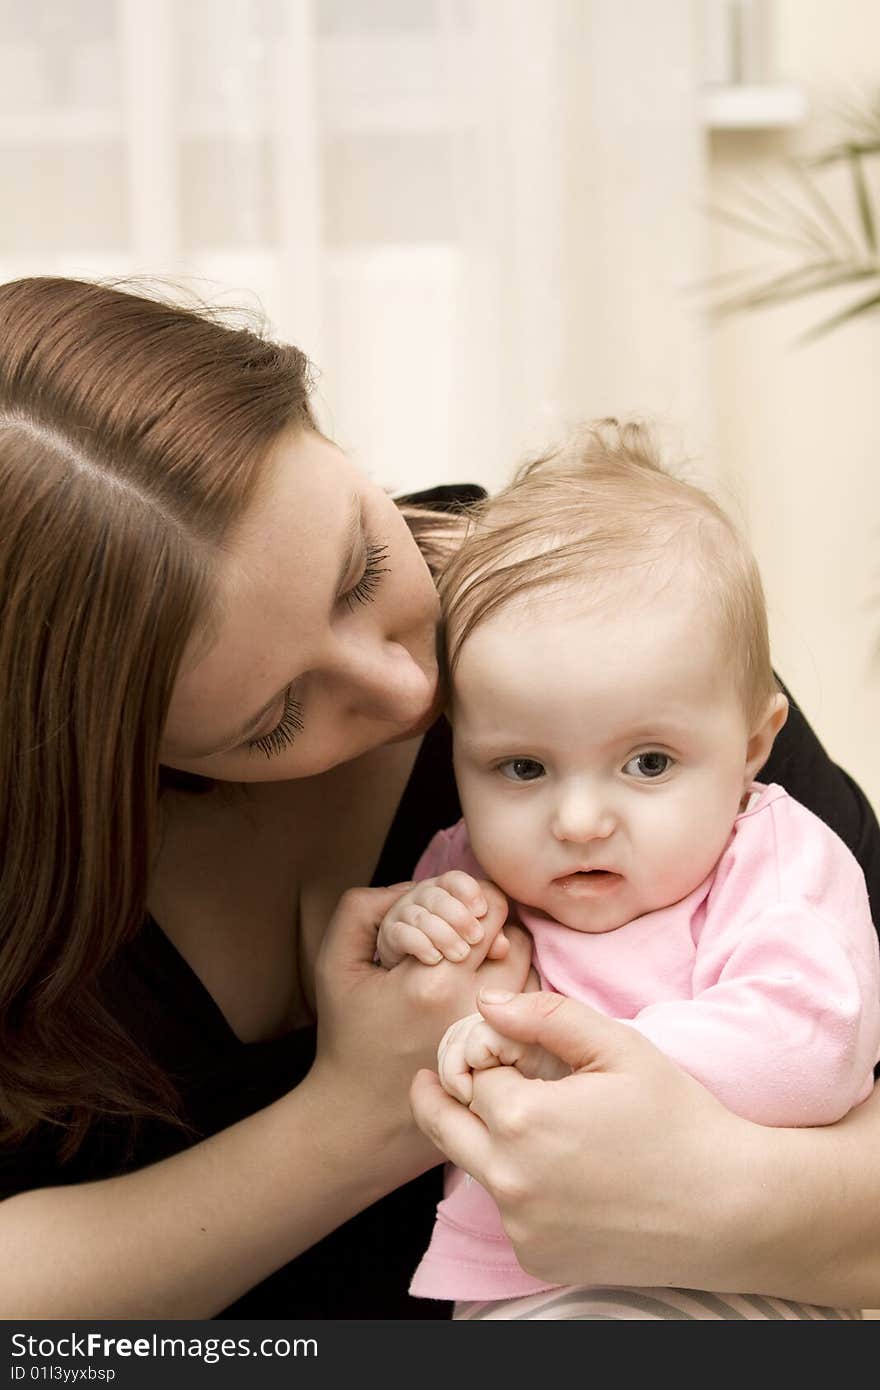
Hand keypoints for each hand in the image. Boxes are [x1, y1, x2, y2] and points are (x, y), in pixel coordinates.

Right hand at [311, 886, 533, 1176]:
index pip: (489, 909)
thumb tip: (416, 886)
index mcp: (432, 980)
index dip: (477, 899)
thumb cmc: (348, 1035)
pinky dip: (518, 997)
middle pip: (517, 937)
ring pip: (530, 973)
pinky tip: (486, 1001)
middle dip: (495, 929)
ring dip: (509, 961)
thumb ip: (366, 908)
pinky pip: (533, 1012)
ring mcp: (496, 1038)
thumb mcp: (337, 963)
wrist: (359, 1117)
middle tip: (469, 936)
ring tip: (474, 968)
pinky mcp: (508, 1062)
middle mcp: (473, 1009)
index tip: (459, 912)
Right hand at [376, 871, 509, 968]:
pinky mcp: (390, 934)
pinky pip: (402, 934)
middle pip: (438, 897)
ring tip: (460, 955)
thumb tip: (503, 947)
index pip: (455, 879)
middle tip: (476, 939)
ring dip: (443, 935)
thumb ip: (489, 940)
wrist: (412, 966)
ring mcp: (404, 913)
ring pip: (421, 916)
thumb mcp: (472, 939)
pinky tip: (435, 958)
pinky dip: (420, 945)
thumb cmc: (450, 945)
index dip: (469, 891)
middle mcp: (422, 896)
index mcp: (446, 890)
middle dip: (459, 918)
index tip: (482, 911)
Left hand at [411, 990, 751, 1287]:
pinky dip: (522, 1189)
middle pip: (444, 1126)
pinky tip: (568, 1175)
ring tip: (543, 1126)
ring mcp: (520, 1226)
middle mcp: (508, 1179)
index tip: (503, 1049)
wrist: (730, 1209)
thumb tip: (487, 1003)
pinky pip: (509, 1212)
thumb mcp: (619, 1047)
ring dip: (491, 1144)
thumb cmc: (678, 1118)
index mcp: (522, 1119)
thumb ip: (546, 1015)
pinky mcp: (537, 1259)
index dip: (485, 1055)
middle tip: (437, 1079)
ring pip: (477, 1169)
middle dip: (440, 1096)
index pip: (470, 1073)